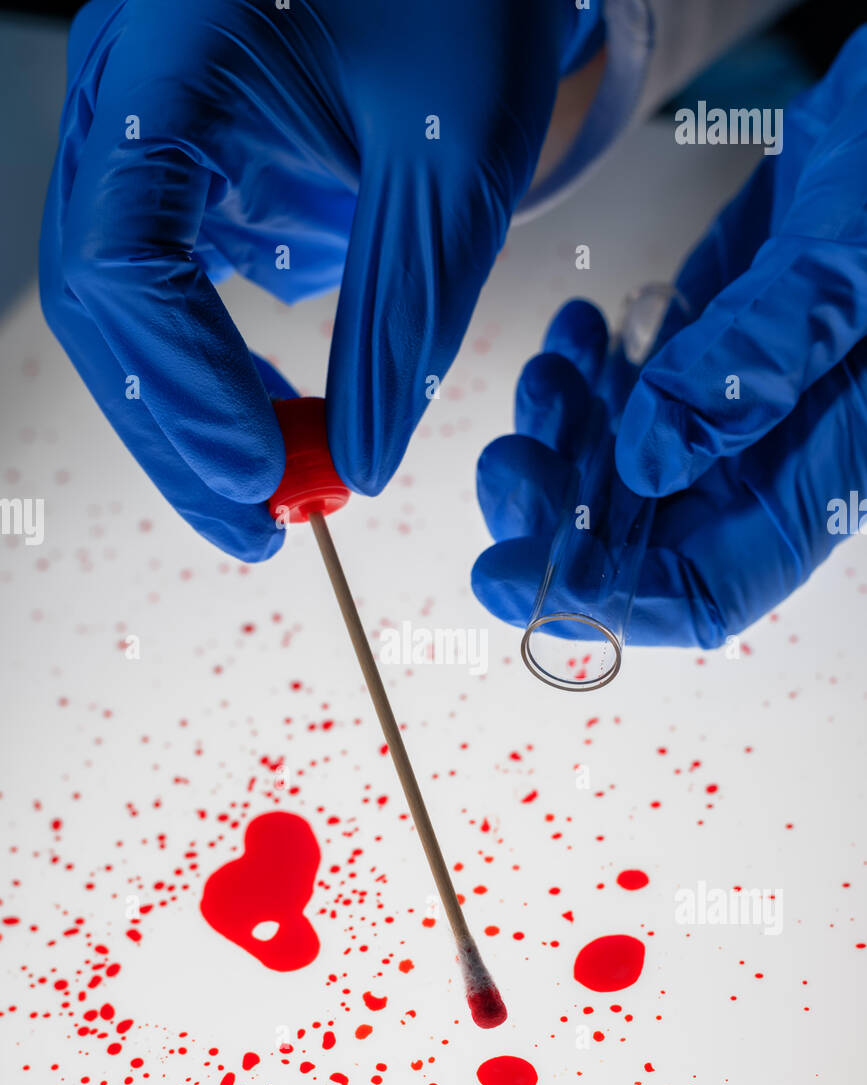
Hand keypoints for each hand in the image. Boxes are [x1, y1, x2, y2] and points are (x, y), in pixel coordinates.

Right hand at [40, 0, 599, 559]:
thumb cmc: (466, 2)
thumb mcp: (456, 157)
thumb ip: (404, 315)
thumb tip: (358, 466)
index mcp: (167, 50)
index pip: (120, 254)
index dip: (183, 386)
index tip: (267, 477)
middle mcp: (122, 91)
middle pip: (99, 301)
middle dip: (179, 433)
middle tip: (260, 530)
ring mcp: (133, 130)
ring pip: (120, 312)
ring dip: (193, 416)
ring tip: (276, 492)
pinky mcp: (169, 169)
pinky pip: (161, 293)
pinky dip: (213, 371)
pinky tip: (272, 417)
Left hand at [473, 26, 866, 646]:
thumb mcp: (844, 265)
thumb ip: (754, 366)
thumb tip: (648, 461)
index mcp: (817, 475)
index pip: (704, 593)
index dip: (606, 602)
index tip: (516, 575)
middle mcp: (767, 460)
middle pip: (636, 543)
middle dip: (553, 518)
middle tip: (508, 463)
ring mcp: (730, 408)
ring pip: (613, 469)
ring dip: (557, 438)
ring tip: (551, 371)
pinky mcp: (702, 352)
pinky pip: (620, 392)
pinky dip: (580, 373)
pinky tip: (576, 329)